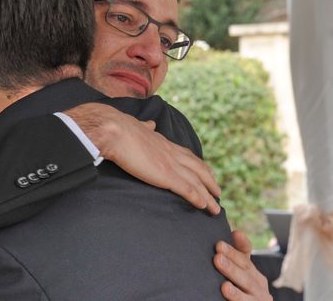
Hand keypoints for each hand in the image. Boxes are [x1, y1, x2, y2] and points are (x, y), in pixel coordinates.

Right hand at [65, 103, 220, 214]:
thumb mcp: (138, 126)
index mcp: (163, 142)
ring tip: (215, 208)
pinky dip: (198, 198)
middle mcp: (171, 153)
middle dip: (209, 181)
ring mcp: (170, 164)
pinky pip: (187, 190)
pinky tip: (204, 206)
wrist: (114, 131)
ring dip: (208, 196)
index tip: (206, 172)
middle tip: (218, 192)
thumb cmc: (120, 129)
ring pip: (197, 182)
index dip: (198, 165)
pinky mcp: (166, 176)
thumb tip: (150, 124)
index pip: (186, 155)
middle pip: (198, 168)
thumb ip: (146, 127)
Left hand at [214, 230, 271, 300]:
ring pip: (247, 296)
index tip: (222, 241)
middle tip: (217, 257)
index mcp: (254, 273)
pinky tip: (226, 297)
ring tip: (224, 286)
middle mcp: (259, 288)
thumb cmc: (241, 289)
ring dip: (235, 292)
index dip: (236, 249)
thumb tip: (235, 232)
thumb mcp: (240, 271)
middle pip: (246, 276)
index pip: (245, 259)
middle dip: (232, 267)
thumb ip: (238, 254)